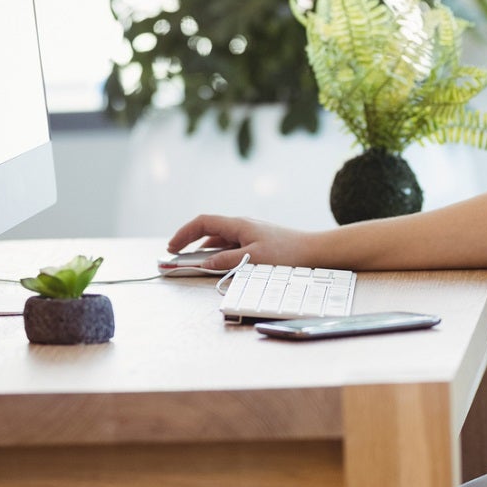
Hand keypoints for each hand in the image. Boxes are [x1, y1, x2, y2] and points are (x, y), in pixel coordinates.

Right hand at [165, 214, 317, 270]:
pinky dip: (219, 253)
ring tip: (192, 263)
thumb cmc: (287, 253)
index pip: (203, 222)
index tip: (171, 247)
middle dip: (189, 242)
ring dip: (204, 249)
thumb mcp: (253, 259)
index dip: (184, 233)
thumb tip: (203, 264)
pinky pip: (231, 245)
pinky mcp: (257, 241)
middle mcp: (242, 225)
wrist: (315, 250)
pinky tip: (216, 264)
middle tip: (175, 256)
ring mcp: (250, 232)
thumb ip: (226, 261)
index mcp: (238, 224)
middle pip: (208, 229)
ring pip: (219, 238)